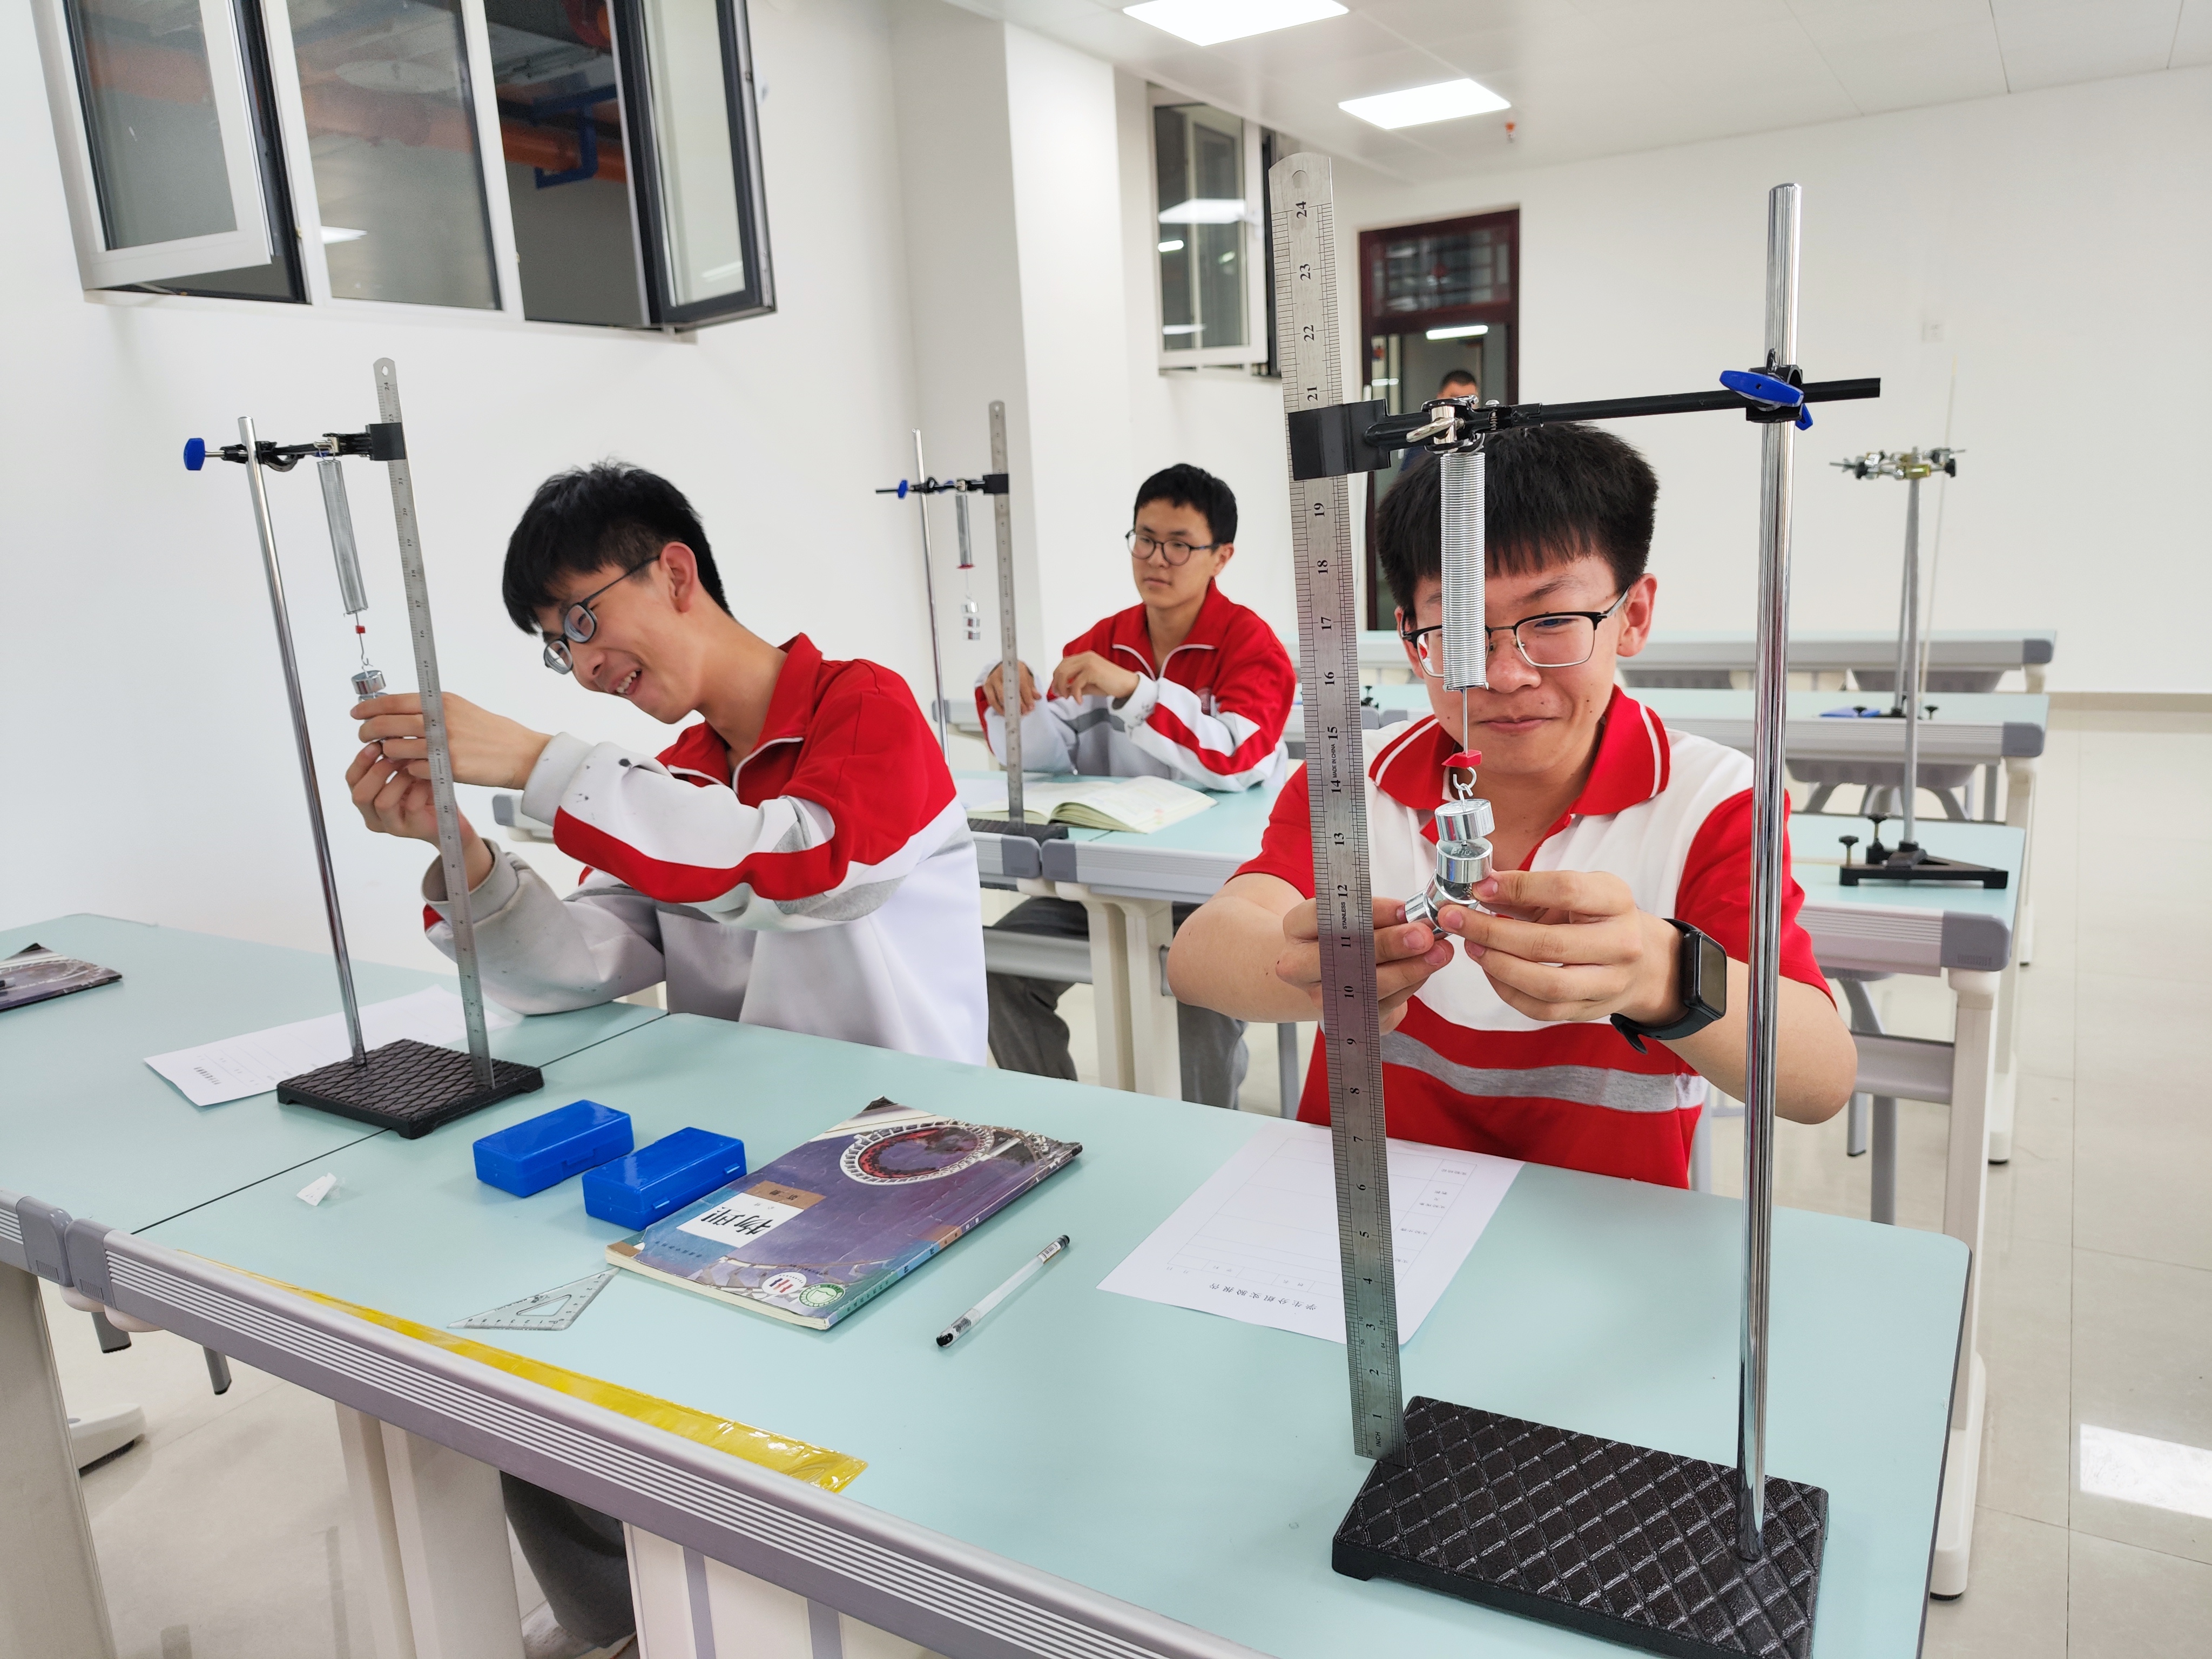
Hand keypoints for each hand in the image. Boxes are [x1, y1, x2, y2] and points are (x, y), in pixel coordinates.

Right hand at [344, 745, 494, 889]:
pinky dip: (420, 789)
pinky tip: (428, 780)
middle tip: (395, 755)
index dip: (360, 761)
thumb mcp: (404, 771)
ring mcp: (393, 826)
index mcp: (367, 801)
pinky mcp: (414, 829)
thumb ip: (390, 757)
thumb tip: (384, 731)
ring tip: (413, 767)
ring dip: (398, 780)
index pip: (352, 780)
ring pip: (383, 802)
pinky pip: (412, 806)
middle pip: (360, 795)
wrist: (449, 815)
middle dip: (377, 771)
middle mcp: (375, 817)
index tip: (375, 743)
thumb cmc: (424, 790)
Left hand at [351, 691, 549, 789]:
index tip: (357, 714)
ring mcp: (444, 744)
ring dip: (387, 754)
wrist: (520, 753)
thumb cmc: (492, 733)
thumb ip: (432, 710)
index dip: (370, 708)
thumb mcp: (461, 710)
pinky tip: (414, 770)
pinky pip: (413, 770)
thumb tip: (399, 711)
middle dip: (368, 732)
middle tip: (363, 736)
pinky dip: (409, 771)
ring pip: (395, 749)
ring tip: (390, 755)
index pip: (394, 702)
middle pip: (387, 725)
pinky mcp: (449, 767)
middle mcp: (440, 720)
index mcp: (442, 702)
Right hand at [981, 660, 1038, 716]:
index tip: (1031, 707)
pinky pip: (992, 701)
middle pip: (1011, 692)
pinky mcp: (987, 687)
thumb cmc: (1016, 673)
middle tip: (1025, 712)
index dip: (1027, 697)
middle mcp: (1002, 673)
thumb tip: (1037, 697)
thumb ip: (1031, 687)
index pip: (1022, 684)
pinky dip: (1000, 709)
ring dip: (1010, 709)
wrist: (1001, 667)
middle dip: (1019, 704)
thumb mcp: (1026, 677)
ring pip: (1001, 698)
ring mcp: (993, 680)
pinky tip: (1006, 713)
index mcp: (1015, 669)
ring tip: (1017, 714)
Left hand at [1049, 651, 1140, 702]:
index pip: (1063, 664)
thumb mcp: (1090, 685)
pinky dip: (1075, 694)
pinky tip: (1079, 701)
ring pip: (1065, 674)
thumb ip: (1076, 685)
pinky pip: (1076, 683)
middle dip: (1057, 683)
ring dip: (1063, 688)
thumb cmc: (1111, 684)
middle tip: (1060, 695)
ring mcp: (1088, 662)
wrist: (1128, 685)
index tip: (1057, 689)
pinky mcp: (1092, 671)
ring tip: (1067, 698)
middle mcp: (1085, 657)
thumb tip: (1065, 690)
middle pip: (1061, 668)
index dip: (1057, 677)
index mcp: (1085, 657)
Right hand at [1276, 897, 1453, 1034]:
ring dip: (1411, 969)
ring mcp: (1321, 997)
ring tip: (1440, 952)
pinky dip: (1411, 984)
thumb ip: (1377, 913)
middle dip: (1390, 946)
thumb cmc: (1342, 936)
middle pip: (1345, 957)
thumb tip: (1412, 914)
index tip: (1404, 909)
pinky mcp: (1348, 1019)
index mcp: (1296, 929)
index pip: (1328, 916)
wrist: (1326, 974)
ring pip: (1369, 986)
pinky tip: (1428, 968)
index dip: (1371, 914)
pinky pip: (1385, 1003)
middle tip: (1424, 936)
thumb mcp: (1349, 915)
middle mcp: (1300, 967)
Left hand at [1438, 870, 1680, 1025]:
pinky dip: (1507, 990)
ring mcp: (1610, 983)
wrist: (1641, 961)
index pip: (1565, 890)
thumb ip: (1528, 889)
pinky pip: (1541, 1009)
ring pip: (1546, 985)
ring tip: (1472, 946)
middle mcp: (1621, 944)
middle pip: (1549, 944)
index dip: (1517, 887)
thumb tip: (1479, 888)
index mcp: (1616, 901)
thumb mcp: (1575, 890)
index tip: (1479, 886)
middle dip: (1493, 933)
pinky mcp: (1591, 1011)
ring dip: (1498, 965)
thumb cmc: (1597, 918)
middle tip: (1457, 920)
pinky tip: (1490, 970)